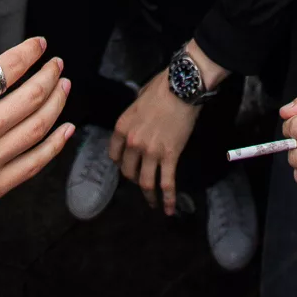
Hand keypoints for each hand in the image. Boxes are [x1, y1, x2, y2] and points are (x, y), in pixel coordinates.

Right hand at [0, 36, 74, 245]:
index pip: (7, 70)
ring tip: (63, 87)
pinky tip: (66, 129)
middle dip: (49, 76)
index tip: (40, 45)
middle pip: (31, 97)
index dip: (29, 53)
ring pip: (37, 128)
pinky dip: (55, 145)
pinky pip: (33, 164)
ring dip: (57, 104)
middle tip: (57, 65)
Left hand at [111, 69, 200, 214]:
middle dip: (134, 179)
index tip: (127, 165)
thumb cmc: (161, 87)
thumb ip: (135, 115)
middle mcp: (133, 143)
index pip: (114, 155)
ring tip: (152, 203)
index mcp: (122, 128)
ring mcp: (151, 152)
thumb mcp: (138, 99)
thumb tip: (140, 119)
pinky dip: (167, 198)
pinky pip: (166, 183)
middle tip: (142, 181)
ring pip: (145, 182)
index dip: (120, 163)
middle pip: (128, 171)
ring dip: (148, 195)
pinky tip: (169, 209)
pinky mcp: (169, 156)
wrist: (182, 88)